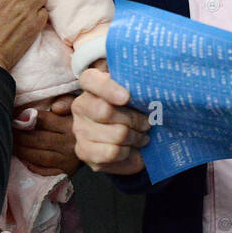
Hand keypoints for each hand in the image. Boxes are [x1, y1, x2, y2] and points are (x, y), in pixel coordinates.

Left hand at [14, 96, 82, 176]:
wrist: (103, 141)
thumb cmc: (84, 120)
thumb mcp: (79, 105)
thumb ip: (67, 101)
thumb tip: (55, 107)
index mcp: (71, 125)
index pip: (44, 120)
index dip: (26, 118)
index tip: (13, 116)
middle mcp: (70, 143)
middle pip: (38, 139)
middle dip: (19, 135)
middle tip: (7, 130)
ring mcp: (69, 159)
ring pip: (40, 156)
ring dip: (22, 151)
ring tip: (10, 144)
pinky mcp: (68, 171)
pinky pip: (47, 171)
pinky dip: (33, 166)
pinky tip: (24, 160)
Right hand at [71, 58, 150, 174]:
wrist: (129, 140)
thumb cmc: (135, 111)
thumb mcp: (137, 95)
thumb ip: (139, 89)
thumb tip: (151, 92)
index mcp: (91, 84)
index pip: (90, 80)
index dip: (107, 88)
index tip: (126, 97)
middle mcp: (81, 105)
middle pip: (106, 111)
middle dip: (134, 119)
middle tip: (147, 123)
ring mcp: (80, 129)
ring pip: (115, 134)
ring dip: (136, 137)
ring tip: (141, 136)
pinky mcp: (84, 151)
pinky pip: (111, 152)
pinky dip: (127, 152)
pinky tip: (130, 148)